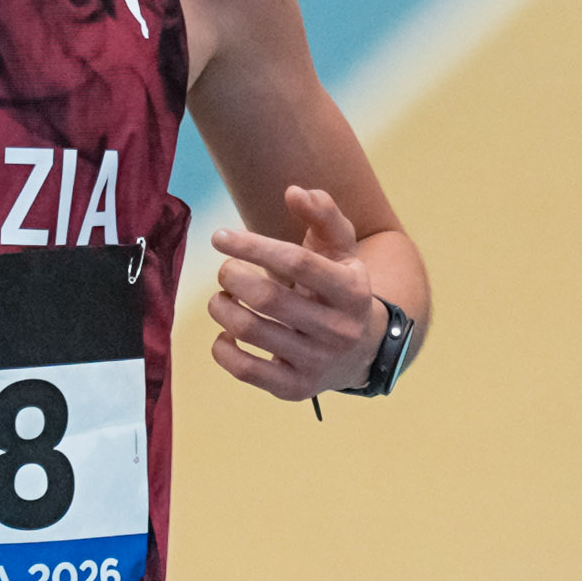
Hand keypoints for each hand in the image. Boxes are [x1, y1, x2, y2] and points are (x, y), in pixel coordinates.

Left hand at [208, 184, 381, 401]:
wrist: (361, 350)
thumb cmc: (339, 286)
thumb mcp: (341, 248)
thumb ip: (323, 213)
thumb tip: (295, 191)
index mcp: (351, 290)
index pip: (297, 263)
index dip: (253, 246)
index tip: (220, 237)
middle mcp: (338, 330)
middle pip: (266, 297)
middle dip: (232, 276)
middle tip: (226, 270)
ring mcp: (316, 363)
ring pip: (249, 331)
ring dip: (221, 307)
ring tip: (223, 298)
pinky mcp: (295, 389)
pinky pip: (244, 369)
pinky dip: (223, 347)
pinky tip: (227, 332)